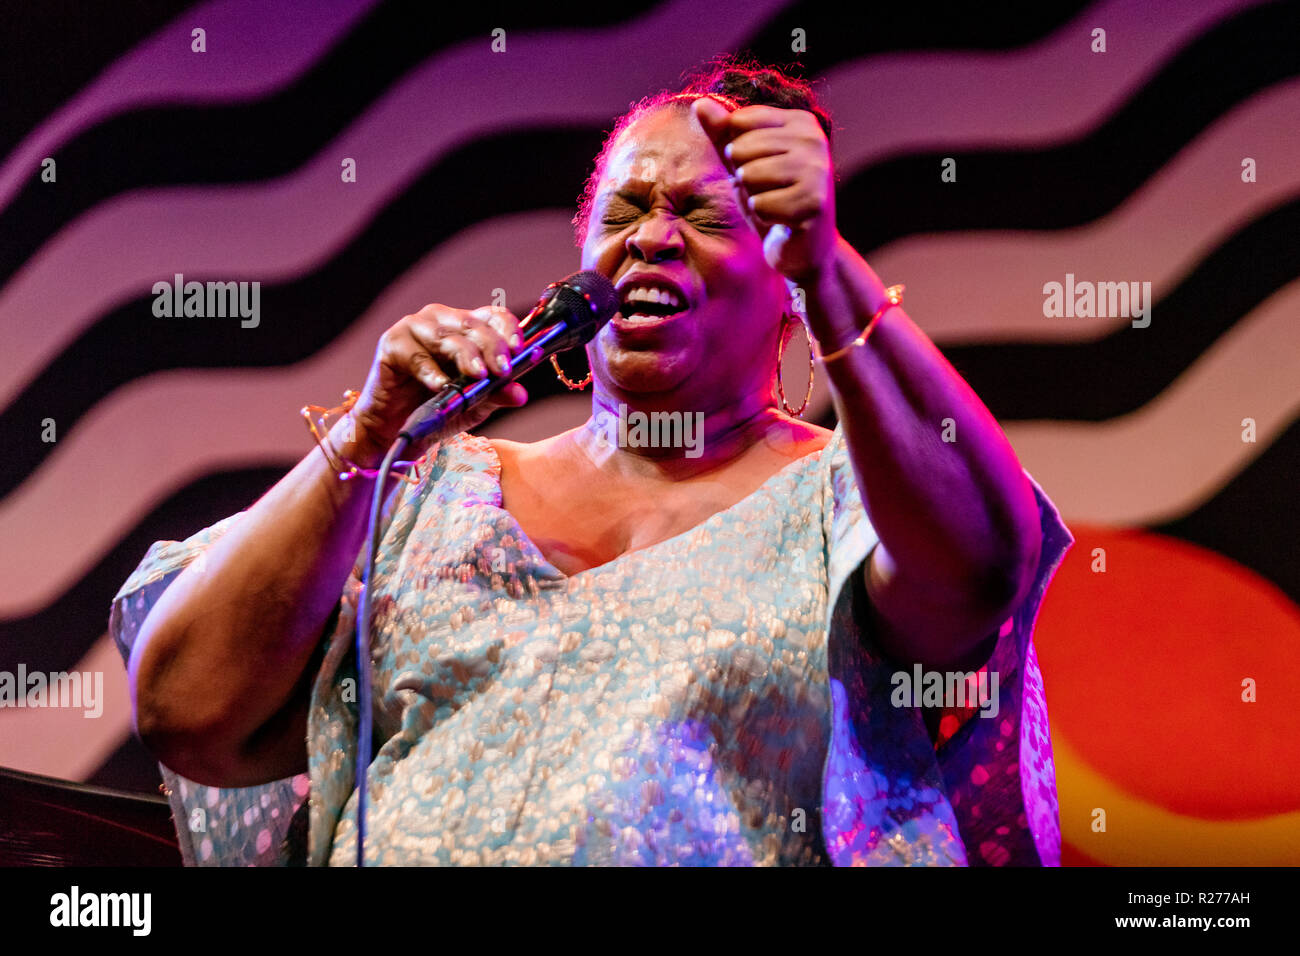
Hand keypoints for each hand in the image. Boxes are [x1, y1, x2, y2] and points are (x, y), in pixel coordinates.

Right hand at [343, 303, 529, 463]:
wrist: (396, 429)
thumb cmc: (437, 409)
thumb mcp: (475, 405)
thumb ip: (496, 395)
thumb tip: (520, 393)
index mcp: (467, 328)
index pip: (494, 316)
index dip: (508, 330)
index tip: (519, 351)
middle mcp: (443, 321)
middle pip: (473, 324)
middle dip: (492, 347)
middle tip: (502, 370)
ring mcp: (416, 329)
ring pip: (446, 337)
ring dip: (465, 355)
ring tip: (478, 375)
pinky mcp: (392, 344)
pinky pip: (415, 356)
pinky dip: (430, 372)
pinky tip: (441, 385)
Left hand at [692, 97, 838, 281]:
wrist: (804, 247)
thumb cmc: (773, 199)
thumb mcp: (743, 163)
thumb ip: (723, 132)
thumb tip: (699, 102)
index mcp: (801, 122)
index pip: (740, 120)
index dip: (736, 152)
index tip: (760, 168)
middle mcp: (814, 140)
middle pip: (741, 149)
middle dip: (745, 177)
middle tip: (768, 192)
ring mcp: (818, 170)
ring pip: (750, 175)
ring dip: (754, 198)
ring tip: (775, 204)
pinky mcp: (815, 202)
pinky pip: (761, 205)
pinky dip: (765, 217)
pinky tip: (783, 221)